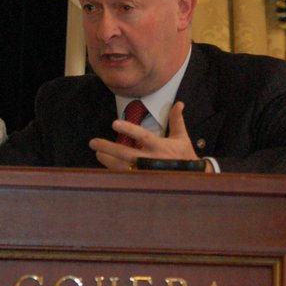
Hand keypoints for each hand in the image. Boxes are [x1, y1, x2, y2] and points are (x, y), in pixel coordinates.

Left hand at [89, 102, 212, 170]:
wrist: (192, 180)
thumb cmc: (184, 157)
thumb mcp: (182, 138)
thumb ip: (177, 120)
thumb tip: (179, 103)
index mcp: (160, 147)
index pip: (142, 136)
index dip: (129, 129)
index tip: (114, 123)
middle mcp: (151, 160)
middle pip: (126, 154)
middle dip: (108, 148)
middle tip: (93, 143)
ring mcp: (145, 173)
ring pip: (122, 168)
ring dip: (108, 160)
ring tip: (97, 153)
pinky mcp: (143, 182)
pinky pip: (125, 177)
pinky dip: (114, 171)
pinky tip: (106, 166)